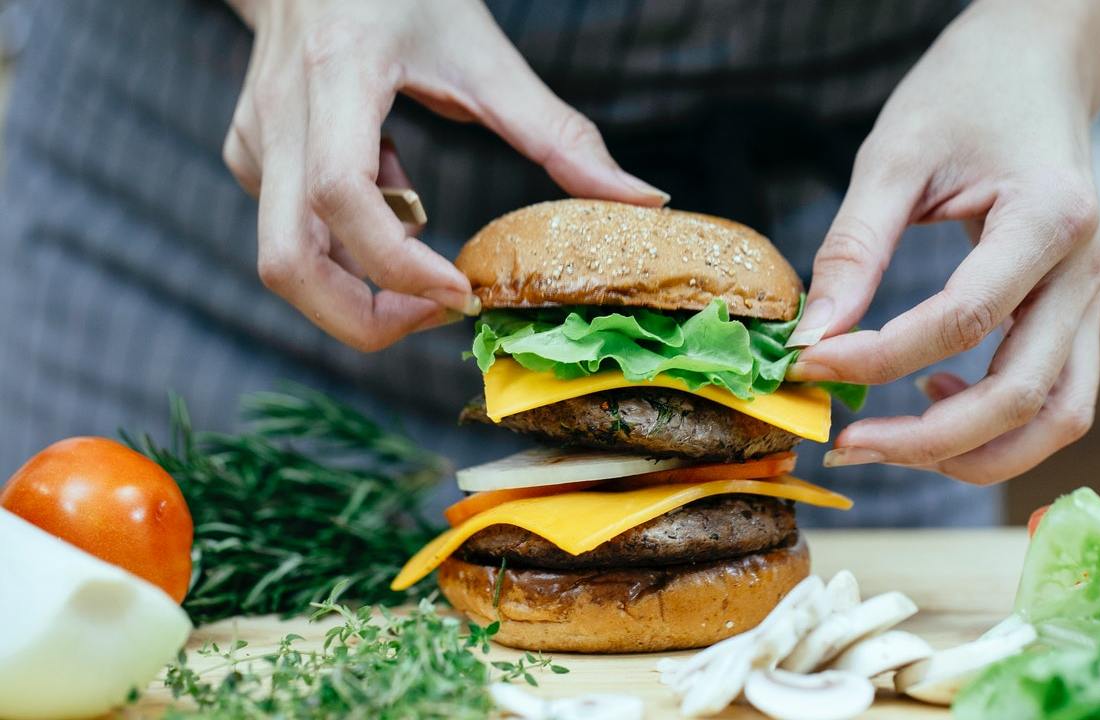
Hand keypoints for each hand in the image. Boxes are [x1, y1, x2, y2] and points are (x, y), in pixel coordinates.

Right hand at [223, 0, 666, 350]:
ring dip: (357, 282)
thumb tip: (643, 201)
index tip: (460, 293)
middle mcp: (281, 114)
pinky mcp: (250, 153)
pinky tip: (394, 193)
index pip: (342, 194)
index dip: (398, 264)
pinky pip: (290, 228)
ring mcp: (257, 138)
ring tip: (422, 245)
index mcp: (339, 73)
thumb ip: (559, 135)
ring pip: (281, 257)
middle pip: (285, 260)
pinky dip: (348, 242)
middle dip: (360, 317)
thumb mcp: (486, 53)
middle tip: (435, 314)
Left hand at [786, 1, 1099, 484]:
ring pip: (1057, 418)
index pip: (964, 320)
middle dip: (927, 441)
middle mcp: (1089, 268)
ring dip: (973, 453)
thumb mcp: (893, 156)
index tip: (808, 363)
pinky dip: (998, 426)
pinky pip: (1056, 398)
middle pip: (1024, 396)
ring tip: (890, 439)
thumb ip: (853, 249)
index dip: (879, 357)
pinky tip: (933, 396)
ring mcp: (1095, 297)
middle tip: (846, 442)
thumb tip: (810, 340)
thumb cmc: (964, 95)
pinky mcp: (1080, 313)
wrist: (1035, 65)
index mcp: (1050, 216)